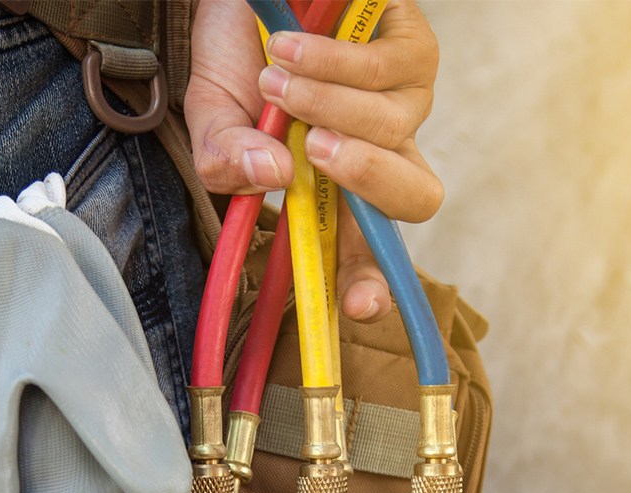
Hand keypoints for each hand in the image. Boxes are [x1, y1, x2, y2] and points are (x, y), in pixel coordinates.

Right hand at [185, 0, 442, 321]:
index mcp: (336, 192)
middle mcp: (380, 156)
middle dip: (369, 181)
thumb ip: (226, 161)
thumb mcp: (214, 119)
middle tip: (315, 152)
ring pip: (392, 129)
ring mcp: (405, 104)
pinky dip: (333, 65)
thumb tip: (271, 174)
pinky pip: (387, 72)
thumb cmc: (237, 59)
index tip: (354, 304)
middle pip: (417, 199)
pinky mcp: (412, 51)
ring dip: (325, 105)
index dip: (369, 286)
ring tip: (275, 78)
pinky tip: (293, 49)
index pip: (368, 254)